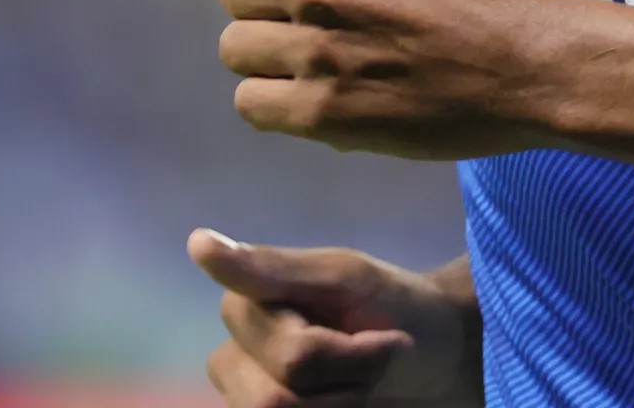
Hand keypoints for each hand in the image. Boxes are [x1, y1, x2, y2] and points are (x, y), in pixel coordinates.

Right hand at [189, 229, 481, 406]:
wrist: (436, 358)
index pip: (292, 358)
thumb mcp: (345, 278)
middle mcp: (234, 358)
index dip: (348, 357)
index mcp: (244, 307)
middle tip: (375, 361)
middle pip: (276, 403)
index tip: (384, 332)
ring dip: (343, 405)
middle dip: (347, 387)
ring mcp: (247, 397)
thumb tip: (197, 243)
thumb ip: (271, 269)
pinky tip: (352, 403)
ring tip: (364, 385)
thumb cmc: (396, 308)